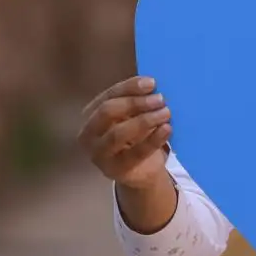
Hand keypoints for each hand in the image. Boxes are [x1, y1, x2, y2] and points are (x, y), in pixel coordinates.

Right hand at [78, 76, 173, 193]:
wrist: (141, 172)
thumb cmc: (135, 138)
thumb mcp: (132, 118)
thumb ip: (137, 103)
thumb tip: (153, 87)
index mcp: (91, 114)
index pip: (108, 95)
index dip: (129, 87)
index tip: (152, 82)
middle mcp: (88, 134)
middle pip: (108, 111)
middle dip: (135, 103)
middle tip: (160, 99)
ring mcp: (99, 154)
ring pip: (118, 133)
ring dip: (144, 120)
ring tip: (166, 113)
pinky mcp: (115, 170)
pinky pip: (135, 153)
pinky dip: (153, 139)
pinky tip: (167, 129)